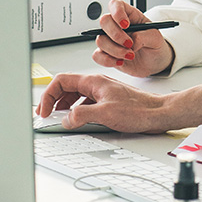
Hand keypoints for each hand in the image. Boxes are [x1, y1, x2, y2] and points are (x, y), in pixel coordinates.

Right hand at [36, 71, 169, 132]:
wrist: (157, 113)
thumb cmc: (138, 109)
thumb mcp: (105, 113)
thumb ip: (81, 115)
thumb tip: (65, 119)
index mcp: (94, 81)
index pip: (61, 80)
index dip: (48, 94)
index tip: (43, 110)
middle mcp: (96, 84)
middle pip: (66, 87)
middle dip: (53, 100)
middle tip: (45, 115)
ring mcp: (102, 93)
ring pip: (75, 96)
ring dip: (63, 106)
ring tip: (57, 118)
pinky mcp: (107, 102)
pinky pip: (85, 103)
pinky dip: (75, 111)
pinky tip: (75, 120)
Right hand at [91, 0, 174, 76]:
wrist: (153, 63)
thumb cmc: (154, 45)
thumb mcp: (156, 38)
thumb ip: (143, 36)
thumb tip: (132, 42)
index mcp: (129, 15)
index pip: (116, 5)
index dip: (117, 12)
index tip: (126, 25)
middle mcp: (116, 25)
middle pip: (104, 21)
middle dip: (116, 34)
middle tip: (129, 43)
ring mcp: (110, 39)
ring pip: (100, 40)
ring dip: (115, 50)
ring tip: (130, 55)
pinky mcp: (106, 53)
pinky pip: (97, 55)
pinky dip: (108, 60)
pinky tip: (121, 62)